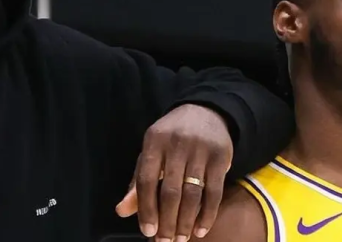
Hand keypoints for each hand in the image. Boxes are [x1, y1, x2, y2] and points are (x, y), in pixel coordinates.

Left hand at [116, 104, 232, 241]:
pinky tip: (201, 230)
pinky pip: (214, 193)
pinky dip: (207, 215)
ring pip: (192, 195)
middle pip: (170, 191)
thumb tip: (121, 211)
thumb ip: (138, 181)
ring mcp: (200, 150)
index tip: (147, 232)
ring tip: (181, 239)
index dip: (146, 208)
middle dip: (167, 222)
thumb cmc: (171, 138)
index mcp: (154, 141)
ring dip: (186, 222)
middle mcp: (176, 144)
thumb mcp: (152, 151)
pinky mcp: (220, 157)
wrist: (205, 112)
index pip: (146, 179)